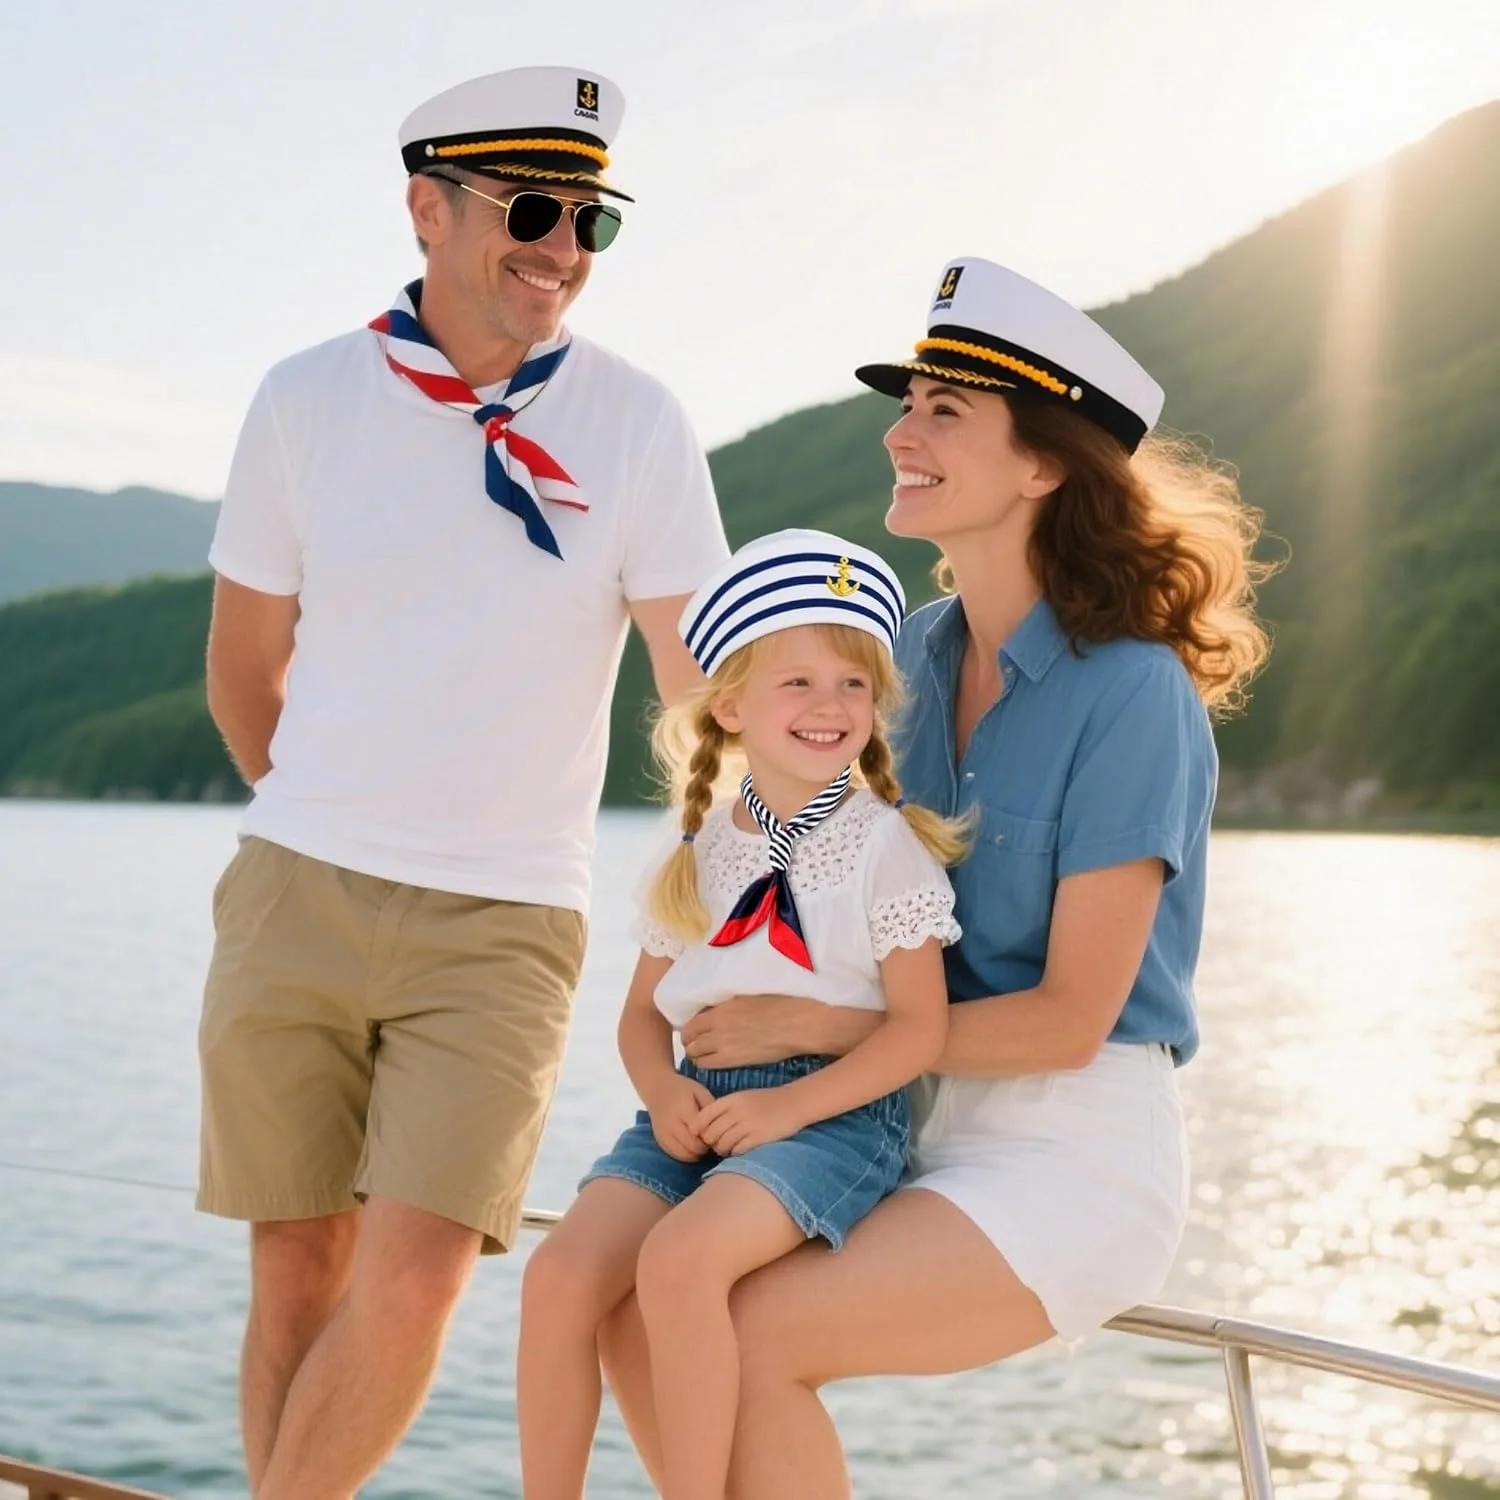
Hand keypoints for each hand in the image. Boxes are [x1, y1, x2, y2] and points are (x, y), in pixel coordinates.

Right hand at [642, 1073, 714, 1162]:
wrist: (657, 1088)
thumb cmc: (682, 1089)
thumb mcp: (700, 1092)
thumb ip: (710, 1109)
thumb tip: (720, 1129)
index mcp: (682, 1108)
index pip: (699, 1130)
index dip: (710, 1134)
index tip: (715, 1131)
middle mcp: (670, 1123)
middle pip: (692, 1145)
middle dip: (705, 1146)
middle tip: (710, 1139)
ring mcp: (663, 1134)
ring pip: (684, 1154)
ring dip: (696, 1153)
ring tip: (701, 1143)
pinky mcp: (660, 1141)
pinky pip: (676, 1155)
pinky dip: (687, 1155)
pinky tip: (691, 1146)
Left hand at [680, 994, 820, 1069]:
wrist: (796, 1024)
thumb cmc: (778, 1005)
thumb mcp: (745, 997)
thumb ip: (725, 1006)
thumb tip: (712, 1012)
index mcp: (721, 1009)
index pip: (690, 1023)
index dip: (689, 1029)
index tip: (694, 1031)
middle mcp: (717, 1027)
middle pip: (689, 1040)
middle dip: (690, 1043)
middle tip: (697, 1044)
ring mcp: (724, 1045)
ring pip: (695, 1055)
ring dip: (696, 1054)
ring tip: (704, 1054)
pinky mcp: (734, 1060)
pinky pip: (708, 1065)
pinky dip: (706, 1064)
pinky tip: (714, 1061)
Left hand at [696, 1086, 809, 1155]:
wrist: (794, 1102)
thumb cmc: (766, 1101)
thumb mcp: (743, 1098)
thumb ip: (724, 1109)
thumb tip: (702, 1128)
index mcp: (732, 1099)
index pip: (703, 1116)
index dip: (698, 1129)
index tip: (701, 1135)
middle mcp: (738, 1111)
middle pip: (710, 1134)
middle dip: (710, 1142)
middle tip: (717, 1144)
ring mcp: (749, 1124)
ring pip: (722, 1144)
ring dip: (722, 1150)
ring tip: (729, 1148)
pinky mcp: (760, 1137)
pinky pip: (738, 1150)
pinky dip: (736, 1153)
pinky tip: (741, 1149)